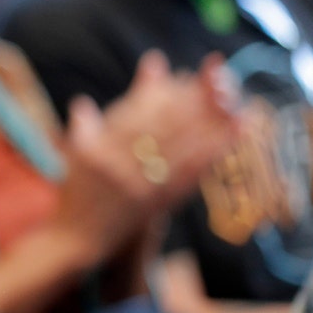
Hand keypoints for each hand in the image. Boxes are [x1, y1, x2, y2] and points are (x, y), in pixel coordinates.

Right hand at [54, 51, 240, 260]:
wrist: (75, 240)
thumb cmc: (76, 193)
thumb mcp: (76, 153)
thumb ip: (88, 122)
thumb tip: (87, 97)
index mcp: (94, 149)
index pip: (134, 113)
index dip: (162, 90)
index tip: (186, 72)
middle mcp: (115, 166)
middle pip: (162, 126)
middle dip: (193, 100)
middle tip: (221, 80)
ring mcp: (136, 187)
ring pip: (180, 148)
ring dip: (212, 124)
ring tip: (237, 103)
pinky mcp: (154, 205)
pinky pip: (187, 176)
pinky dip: (211, 154)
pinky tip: (230, 139)